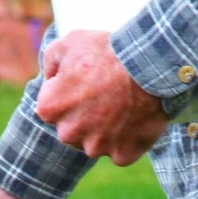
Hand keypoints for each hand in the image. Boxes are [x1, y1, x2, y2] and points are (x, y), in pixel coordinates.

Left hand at [37, 30, 168, 165]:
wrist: (148, 66)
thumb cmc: (107, 52)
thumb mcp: (69, 42)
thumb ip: (50, 61)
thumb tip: (50, 77)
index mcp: (49, 109)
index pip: (52, 106)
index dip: (68, 93)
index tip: (84, 82)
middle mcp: (68, 134)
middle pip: (73, 128)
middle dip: (84, 115)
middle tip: (104, 94)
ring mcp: (96, 148)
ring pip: (96, 142)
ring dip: (105, 129)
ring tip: (122, 106)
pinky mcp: (121, 156)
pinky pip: (121, 152)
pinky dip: (127, 140)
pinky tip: (135, 121)